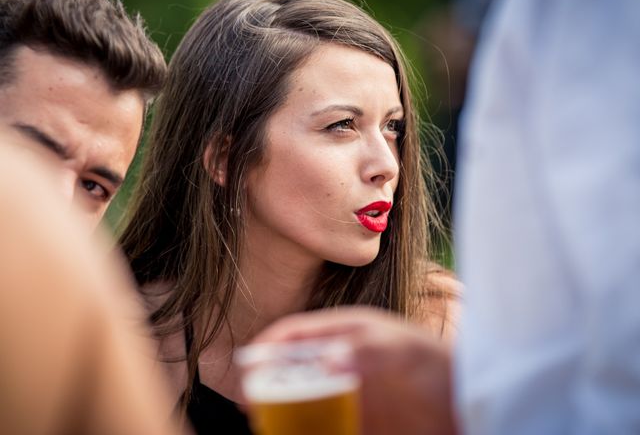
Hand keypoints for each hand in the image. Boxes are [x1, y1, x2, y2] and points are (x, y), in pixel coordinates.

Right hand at [252, 307, 457, 434]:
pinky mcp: (360, 422)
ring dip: (283, 411)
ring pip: (304, 401)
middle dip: (268, 383)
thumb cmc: (439, 366)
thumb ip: (369, 350)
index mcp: (348, 333)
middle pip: (293, 370)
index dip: (270, 346)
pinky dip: (308, 431)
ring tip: (266, 424)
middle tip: (249, 402)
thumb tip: (328, 361)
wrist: (470, 402)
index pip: (298, 334)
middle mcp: (343, 362)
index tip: (249, 363)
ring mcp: (349, 394)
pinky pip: (324, 427)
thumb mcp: (405, 349)